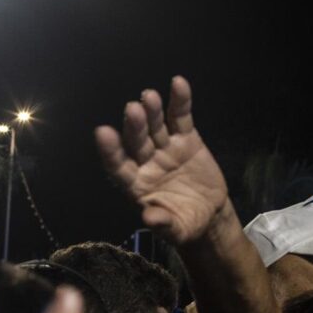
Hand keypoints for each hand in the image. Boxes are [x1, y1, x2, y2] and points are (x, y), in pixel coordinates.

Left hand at [95, 76, 227, 243]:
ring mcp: (164, 148)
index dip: (110, 150)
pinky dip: (180, 101)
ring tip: (148, 96)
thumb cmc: (184, 224)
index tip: (102, 132)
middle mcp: (145, 162)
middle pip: (136, 141)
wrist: (209, 215)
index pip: (117, 165)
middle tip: (132, 109)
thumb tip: (148, 219)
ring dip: (152, 111)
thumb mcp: (176, 230)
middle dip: (134, 126)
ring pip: (155, 126)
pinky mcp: (186, 139)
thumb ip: (163, 223)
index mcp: (135, 184)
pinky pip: (181, 118)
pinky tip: (178, 83)